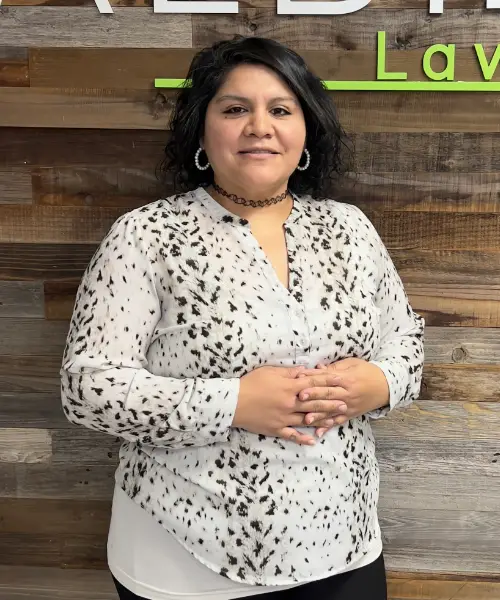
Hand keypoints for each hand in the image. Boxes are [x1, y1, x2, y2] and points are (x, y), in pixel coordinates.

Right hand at [233, 366, 348, 445]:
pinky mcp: (276, 429)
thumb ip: (289, 373)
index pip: (313, 383)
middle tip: (345, 402)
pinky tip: (313, 440)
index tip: (340, 380)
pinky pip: (292, 435)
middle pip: (315, 402)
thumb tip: (305, 371)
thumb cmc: (251, 383)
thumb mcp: (270, 372)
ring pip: (307, 419)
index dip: (328, 381)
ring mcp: (284, 418)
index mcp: (289, 387)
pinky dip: (303, 438)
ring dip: (323, 419)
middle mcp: (290, 403)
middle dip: (331, 402)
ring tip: (336, 419)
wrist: (233, 402)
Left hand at [297, 358, 389, 436]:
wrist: (386, 385)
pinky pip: (338, 421)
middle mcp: (347, 393)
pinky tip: (318, 433)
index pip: (327, 378)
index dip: (313, 378)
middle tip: (300, 397)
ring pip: (331, 411)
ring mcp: (348, 406)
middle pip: (328, 394)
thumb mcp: (352, 364)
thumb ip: (334, 367)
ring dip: (318, 415)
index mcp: (346, 378)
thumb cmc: (367, 371)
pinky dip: (328, 427)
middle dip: (313, 396)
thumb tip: (317, 368)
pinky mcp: (350, 414)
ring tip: (306, 419)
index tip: (300, 378)